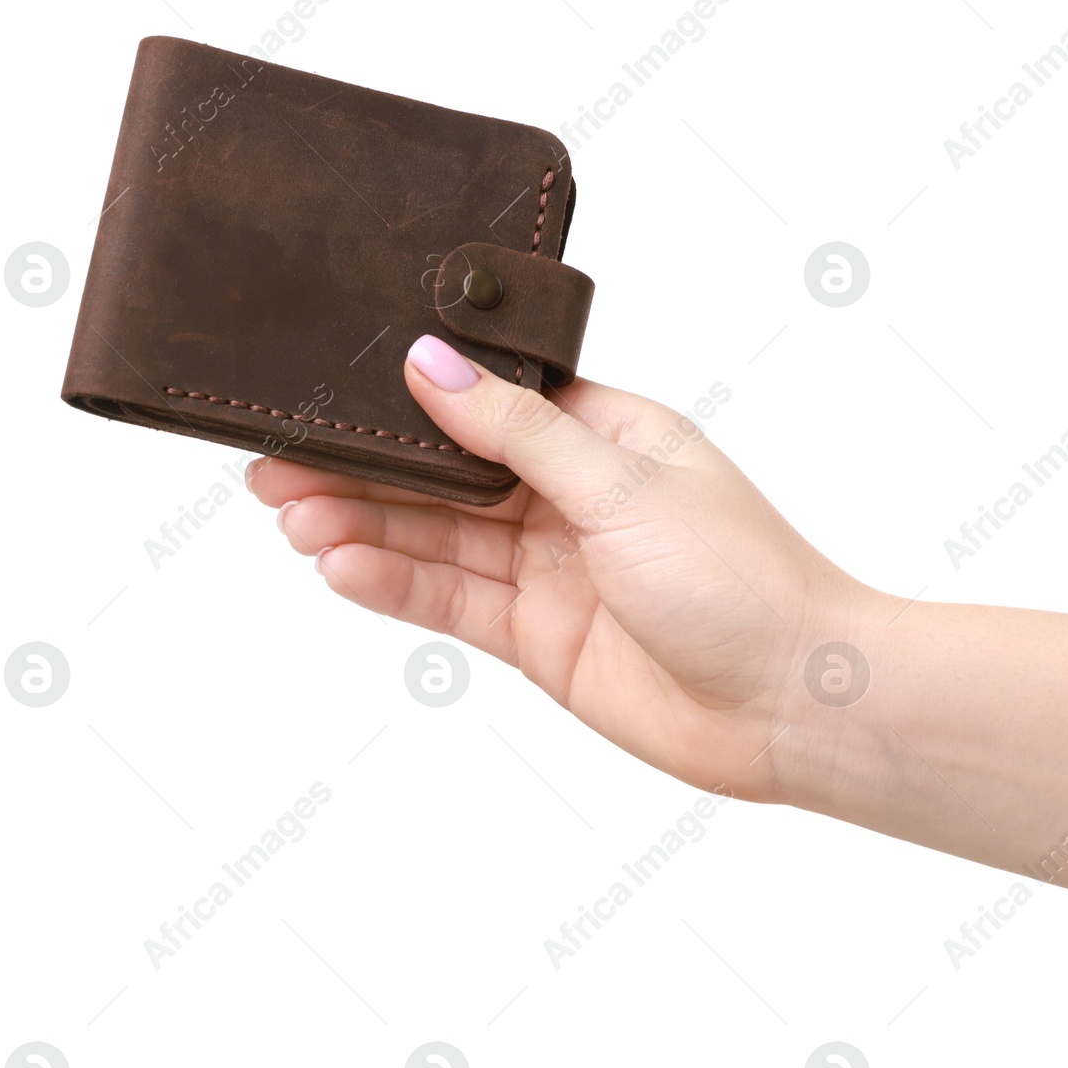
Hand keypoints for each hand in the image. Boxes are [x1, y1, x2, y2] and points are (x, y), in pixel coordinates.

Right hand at [247, 335, 875, 801]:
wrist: (793, 703)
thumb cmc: (741, 577)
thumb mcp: (622, 484)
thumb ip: (517, 432)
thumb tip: (432, 364)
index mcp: (605, 434)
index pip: (487, 402)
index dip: (409, 399)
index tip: (330, 390)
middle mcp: (572, 497)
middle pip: (447, 475)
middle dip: (363, 468)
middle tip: (274, 463)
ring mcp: (552, 569)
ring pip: (438, 540)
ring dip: (364, 526)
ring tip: (289, 514)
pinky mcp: (539, 638)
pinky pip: (452, 603)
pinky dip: (395, 585)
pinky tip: (339, 566)